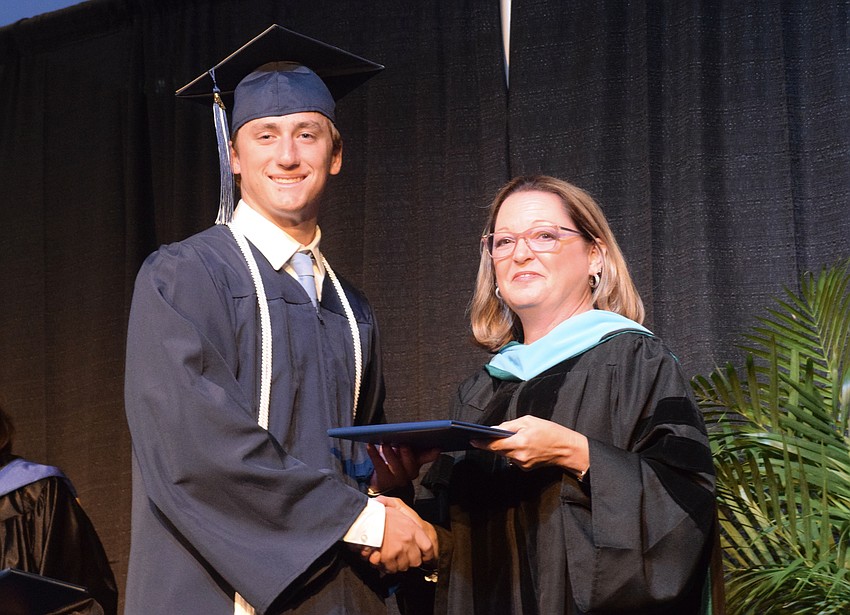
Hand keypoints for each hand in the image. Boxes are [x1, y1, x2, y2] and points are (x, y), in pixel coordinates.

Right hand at [361, 498, 434, 573]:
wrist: (365, 518)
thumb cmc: (379, 513)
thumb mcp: (396, 507)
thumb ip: (404, 516)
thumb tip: (409, 526)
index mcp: (413, 529)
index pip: (428, 547)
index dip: (427, 556)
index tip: (424, 558)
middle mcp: (409, 541)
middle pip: (416, 561)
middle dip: (409, 561)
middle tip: (401, 557)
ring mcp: (399, 550)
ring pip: (403, 566)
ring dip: (397, 564)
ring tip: (390, 557)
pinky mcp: (388, 557)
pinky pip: (391, 568)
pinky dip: (387, 567)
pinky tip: (382, 560)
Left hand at [367, 443, 439, 493]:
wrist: (385, 489)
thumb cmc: (397, 470)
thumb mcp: (410, 461)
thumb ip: (422, 454)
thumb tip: (436, 449)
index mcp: (415, 467)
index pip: (425, 459)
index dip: (431, 455)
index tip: (435, 448)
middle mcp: (407, 474)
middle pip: (410, 464)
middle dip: (407, 454)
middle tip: (403, 444)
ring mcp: (395, 478)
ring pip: (394, 465)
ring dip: (390, 453)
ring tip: (385, 444)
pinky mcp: (382, 479)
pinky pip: (379, 465)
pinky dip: (374, 454)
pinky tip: (370, 446)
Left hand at [472, 415, 588, 473]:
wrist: (566, 449)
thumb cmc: (550, 432)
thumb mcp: (529, 421)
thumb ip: (510, 425)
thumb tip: (495, 429)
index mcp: (520, 442)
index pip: (495, 445)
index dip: (482, 443)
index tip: (472, 440)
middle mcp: (519, 456)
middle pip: (498, 450)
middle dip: (493, 443)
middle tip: (487, 436)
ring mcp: (522, 464)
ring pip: (505, 454)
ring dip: (505, 447)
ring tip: (513, 438)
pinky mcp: (525, 468)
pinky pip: (513, 458)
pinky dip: (513, 451)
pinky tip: (521, 445)